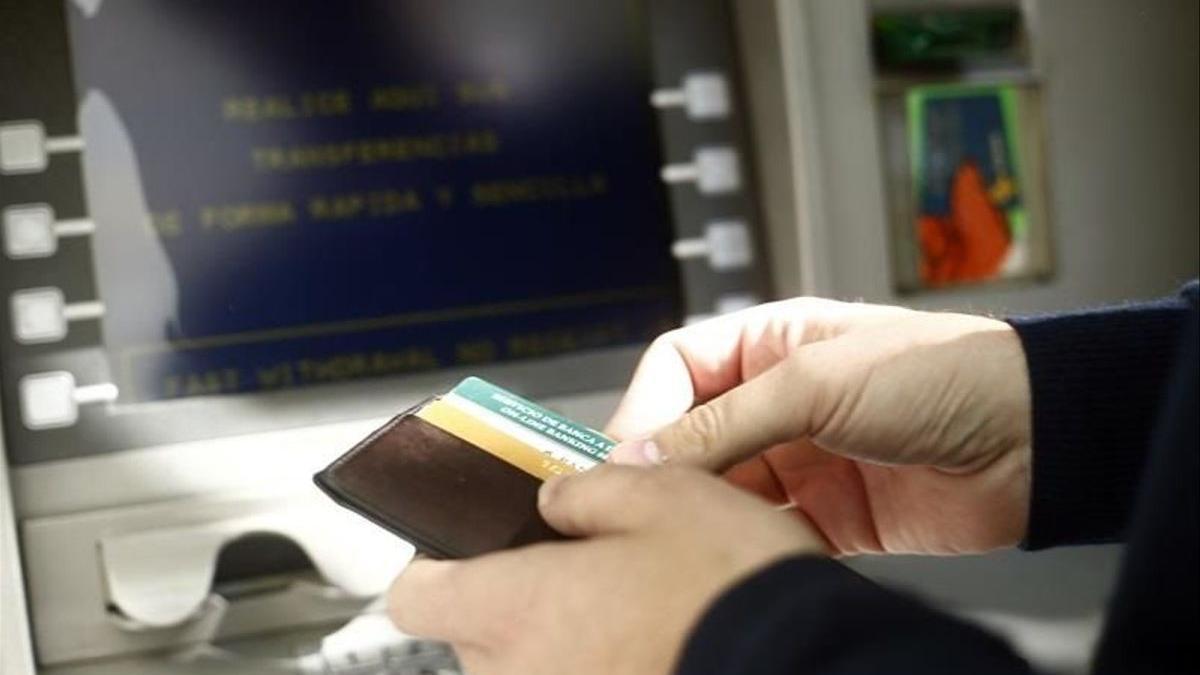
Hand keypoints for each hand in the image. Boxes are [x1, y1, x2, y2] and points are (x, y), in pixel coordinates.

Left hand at [388, 465, 824, 674]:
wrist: (810, 667)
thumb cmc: (733, 592)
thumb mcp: (663, 495)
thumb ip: (588, 491)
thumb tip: (555, 499)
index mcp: (517, 608)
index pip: (415, 594)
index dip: (435, 563)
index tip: (464, 548)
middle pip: (474, 634)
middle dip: (515, 599)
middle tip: (576, 570)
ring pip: (530, 668)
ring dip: (563, 642)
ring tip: (630, 612)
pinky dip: (601, 669)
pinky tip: (653, 647)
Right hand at [606, 298, 1031, 554]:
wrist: (1034, 440)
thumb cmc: (939, 375)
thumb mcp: (814, 385)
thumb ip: (723, 422)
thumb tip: (639, 455)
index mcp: (771, 345)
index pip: (676, 370)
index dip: (640, 410)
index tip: (618, 458)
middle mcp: (779, 400)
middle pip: (691, 433)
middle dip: (663, 467)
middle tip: (634, 506)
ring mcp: (802, 458)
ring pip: (723, 488)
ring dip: (705, 509)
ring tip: (688, 530)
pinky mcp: (827, 515)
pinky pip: (765, 531)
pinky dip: (748, 543)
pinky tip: (742, 550)